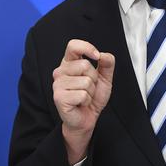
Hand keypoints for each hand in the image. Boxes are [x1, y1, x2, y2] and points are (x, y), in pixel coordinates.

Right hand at [52, 39, 114, 163]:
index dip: (86, 47)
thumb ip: (107, 64)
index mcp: (69, 63)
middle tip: (88, 88)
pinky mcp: (59, 97)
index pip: (73, 45)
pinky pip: (82, 94)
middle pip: (84, 65)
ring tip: (84, 97)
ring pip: (85, 81)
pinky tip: (81, 104)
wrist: (86, 119)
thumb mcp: (104, 78)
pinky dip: (87, 100)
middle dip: (93, 79)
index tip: (96, 56)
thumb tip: (104, 55)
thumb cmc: (92, 98)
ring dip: (91, 92)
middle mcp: (60, 71)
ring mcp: (58, 84)